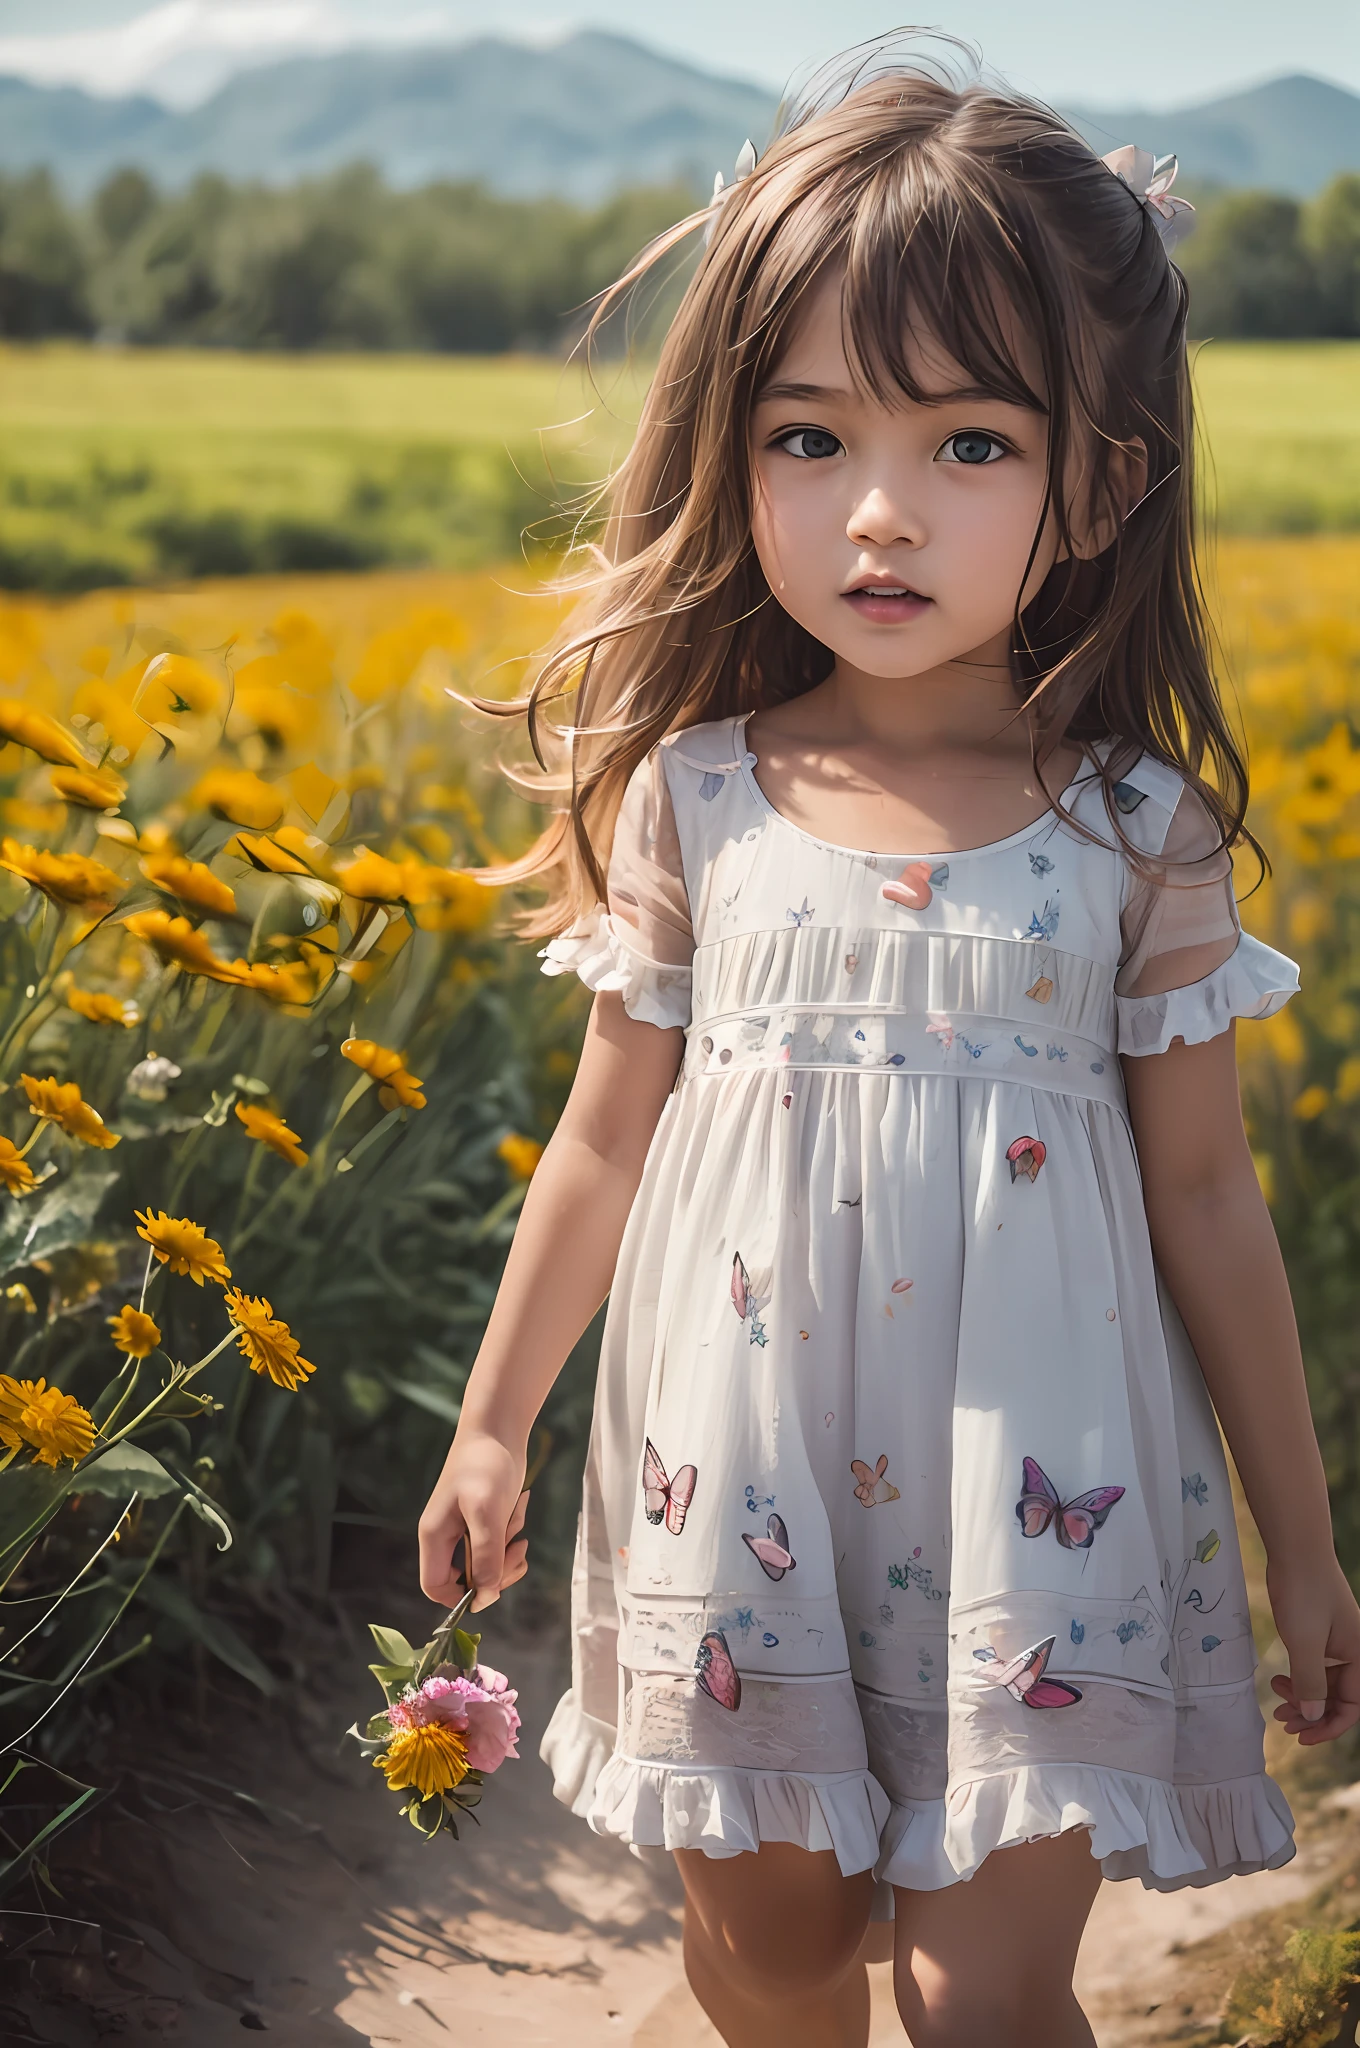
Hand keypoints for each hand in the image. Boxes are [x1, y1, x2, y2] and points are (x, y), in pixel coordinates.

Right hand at [418, 1430, 529, 1613]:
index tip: (490, 1588)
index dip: (460, 1597)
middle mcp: (446, 1537)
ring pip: (488, 1563)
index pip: (435, 1586)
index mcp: (434, 1536)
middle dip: (496, 1570)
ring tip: (517, 1519)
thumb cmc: (485, 1465)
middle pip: (468, 1579)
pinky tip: (520, 1507)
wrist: (499, 1429)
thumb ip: (485, 1554)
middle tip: (516, 1550)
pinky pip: (500, 1543)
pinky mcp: (485, 1521)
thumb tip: (485, 1595)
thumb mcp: (485, 1511)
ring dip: (509, 1550)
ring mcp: (466, 1529)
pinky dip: (513, 1532)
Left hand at [1266, 1552, 1359, 1744]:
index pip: (1351, 1706)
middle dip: (1311, 1712)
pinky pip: (1313, 1664)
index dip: (1328, 1726)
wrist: (1296, 1548)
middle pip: (1336, 1697)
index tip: (1301, 1737)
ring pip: (1323, 1681)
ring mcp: (1335, 1640)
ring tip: (1276, 1698)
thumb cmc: (1304, 1593)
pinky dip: (1298, 1676)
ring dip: (1302, 1695)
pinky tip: (1279, 1679)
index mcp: (1358, 1656)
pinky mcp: (1318, 1630)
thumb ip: (1310, 1683)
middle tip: (1281, 1721)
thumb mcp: (1305, 1643)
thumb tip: (1312, 1717)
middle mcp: (1352, 1651)